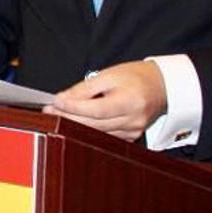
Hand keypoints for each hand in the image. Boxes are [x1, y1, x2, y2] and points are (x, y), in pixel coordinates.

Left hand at [50, 61, 166, 140]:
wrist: (161, 86)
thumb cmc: (136, 77)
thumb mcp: (109, 75)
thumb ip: (85, 88)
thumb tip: (62, 99)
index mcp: (130, 102)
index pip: (96, 109)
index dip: (73, 107)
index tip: (55, 101)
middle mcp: (133, 120)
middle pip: (93, 124)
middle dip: (68, 117)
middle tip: (49, 110)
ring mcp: (133, 131)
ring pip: (96, 133)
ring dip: (75, 124)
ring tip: (58, 114)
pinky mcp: (131, 137)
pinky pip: (104, 136)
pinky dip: (89, 129)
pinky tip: (76, 121)